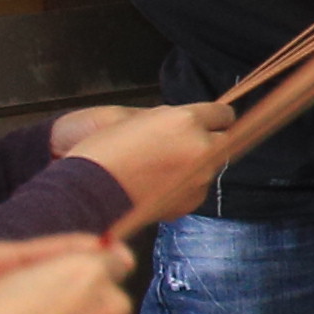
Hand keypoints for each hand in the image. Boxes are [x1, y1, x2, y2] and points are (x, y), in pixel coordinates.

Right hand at [47, 101, 237, 231]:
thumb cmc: (104, 152)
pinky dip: (186, 184)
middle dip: (210, 140)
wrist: (88, 192)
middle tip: (186, 144)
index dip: (214, 117)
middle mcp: (200, 147)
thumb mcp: (138, 119)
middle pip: (224, 140)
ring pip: (211, 165)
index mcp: (186, 121)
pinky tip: (159, 185)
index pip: (223, 114)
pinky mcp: (193, 200)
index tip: (210, 120)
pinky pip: (198, 187)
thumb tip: (189, 118)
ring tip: (164, 167)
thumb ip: (171, 117)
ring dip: (197, 163)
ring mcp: (200, 176)